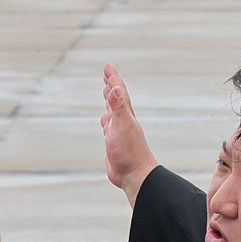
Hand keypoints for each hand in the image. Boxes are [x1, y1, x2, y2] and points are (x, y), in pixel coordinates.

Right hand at [100, 63, 158, 205]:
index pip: (119, 92)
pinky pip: (109, 127)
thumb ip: (118, 107)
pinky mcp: (115, 144)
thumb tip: (115, 88)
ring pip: (113, 112)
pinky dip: (106, 120)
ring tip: (107, 93)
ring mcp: (119, 132)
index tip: (108, 66)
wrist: (135, 175)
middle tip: (107, 74)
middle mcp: (123, 122)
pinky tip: (105, 122)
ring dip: (109, 101)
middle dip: (111, 85)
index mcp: (125, 115)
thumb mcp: (121, 126)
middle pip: (117, 99)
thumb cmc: (129, 152)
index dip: (113, 78)